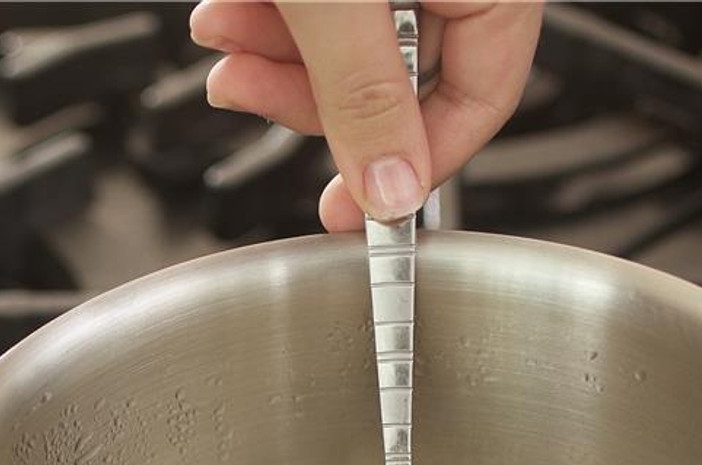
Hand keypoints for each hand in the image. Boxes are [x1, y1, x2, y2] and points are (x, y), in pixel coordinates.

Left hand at [190, 0, 542, 229]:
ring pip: (354, 36)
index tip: (349, 207)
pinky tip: (232, 12)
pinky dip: (277, 12)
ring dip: (277, 53)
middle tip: (245, 95)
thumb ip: (365, 97)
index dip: (409, 164)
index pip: (481, 100)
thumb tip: (391, 191)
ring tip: (220, 37)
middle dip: (308, 92)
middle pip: (404, 73)